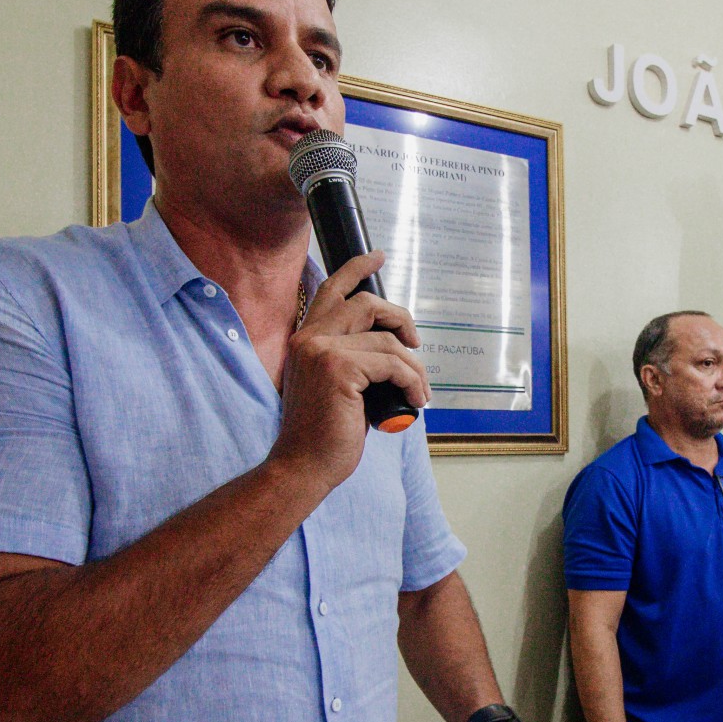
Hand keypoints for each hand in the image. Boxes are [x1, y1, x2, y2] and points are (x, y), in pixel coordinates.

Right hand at [268, 251, 429, 493]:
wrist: (304, 465)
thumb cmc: (325, 433)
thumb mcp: (338, 386)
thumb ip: (352, 358)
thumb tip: (393, 344)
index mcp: (305, 339)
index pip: (331, 289)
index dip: (357, 269)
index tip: (379, 256)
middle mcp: (309, 338)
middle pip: (366, 303)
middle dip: (400, 318)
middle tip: (415, 341)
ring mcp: (321, 350)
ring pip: (387, 340)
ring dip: (413, 367)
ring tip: (418, 391)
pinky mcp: (339, 368)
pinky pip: (393, 363)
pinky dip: (411, 381)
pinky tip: (414, 401)